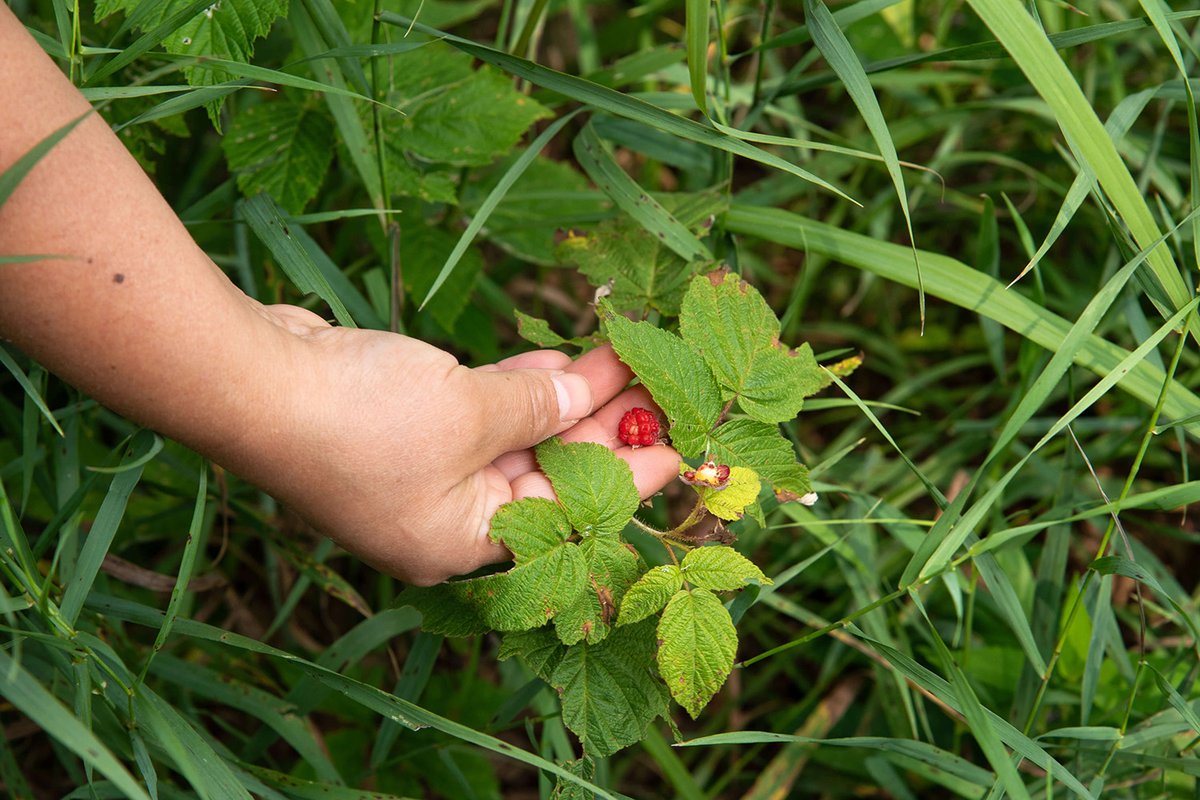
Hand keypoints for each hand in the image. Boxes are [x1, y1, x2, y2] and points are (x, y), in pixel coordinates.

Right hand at [253, 304, 681, 584]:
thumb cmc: (362, 420)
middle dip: (605, 426)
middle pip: (549, 472)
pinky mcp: (403, 423)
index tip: (684, 446)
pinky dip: (518, 387)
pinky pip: (480, 410)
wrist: (253, 381)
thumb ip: (538, 408)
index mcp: (462, 541)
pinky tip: (565, 359)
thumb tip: (586, 395)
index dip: (633, 474)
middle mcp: (445, 515)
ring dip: (567, 398)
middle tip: (664, 385)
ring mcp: (421, 469)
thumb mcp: (469, 414)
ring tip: (628, 359)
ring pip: (517, 435)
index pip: (572, 513)